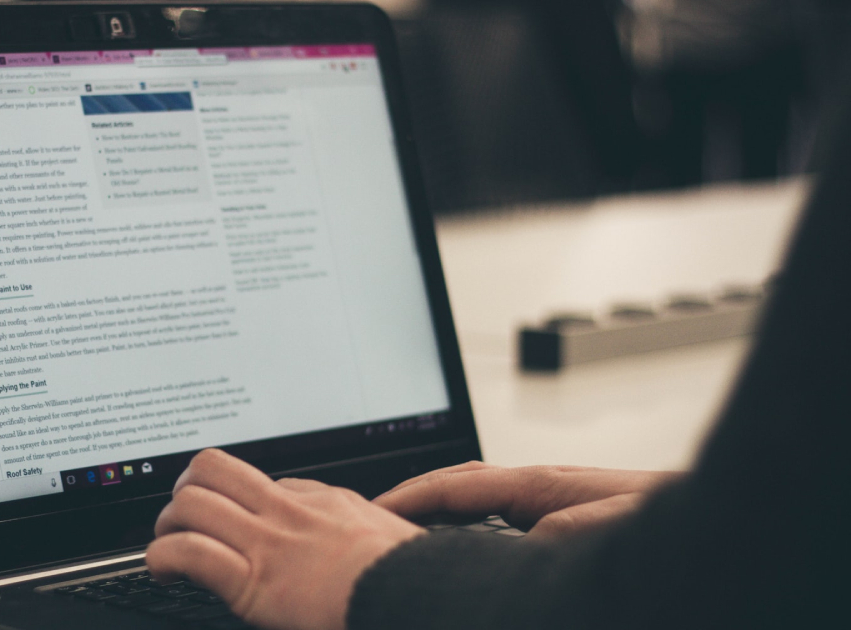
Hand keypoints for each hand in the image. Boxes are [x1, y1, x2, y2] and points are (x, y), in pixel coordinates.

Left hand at [146, 449, 424, 629]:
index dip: (235, 498)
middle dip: (186, 491)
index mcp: (322, 502)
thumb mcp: (392, 532)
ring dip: (168, 525)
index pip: (262, 481)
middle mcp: (287, 512)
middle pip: (213, 469)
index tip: (228, 517)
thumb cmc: (409, 575)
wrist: (412, 594)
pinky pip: (188, 553)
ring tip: (167, 546)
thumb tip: (347, 522)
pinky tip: (165, 572)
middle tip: (182, 518)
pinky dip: (163, 559)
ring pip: (191, 503)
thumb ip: (358, 524)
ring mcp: (267, 542)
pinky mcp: (252, 580)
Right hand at [374, 461, 681, 537]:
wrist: (720, 522)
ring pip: (477, 504)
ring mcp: (550, 503)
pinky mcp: (562, 522)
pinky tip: (466, 554)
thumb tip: (513, 541)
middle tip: (376, 521)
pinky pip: (499, 523)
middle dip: (414, 500)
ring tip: (406, 536)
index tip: (374, 509)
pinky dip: (469, 532)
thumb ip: (560, 530)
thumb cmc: (671, 518)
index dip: (411, 496)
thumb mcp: (611, 529)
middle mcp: (540, 489)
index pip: (459, 486)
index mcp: (541, 484)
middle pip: (460, 487)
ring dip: (440, 516)